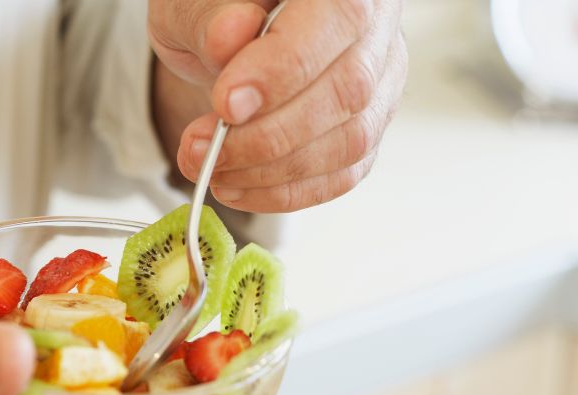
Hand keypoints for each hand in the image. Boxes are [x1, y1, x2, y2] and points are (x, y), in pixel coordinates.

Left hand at [148, 0, 406, 211]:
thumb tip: (230, 37)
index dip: (281, 71)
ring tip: (211, 167)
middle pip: (348, 90)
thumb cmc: (218, 10)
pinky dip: (286, 192)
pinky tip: (238, 186)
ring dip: (272, 171)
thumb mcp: (195, 0)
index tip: (225, 105)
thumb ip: (211, 14)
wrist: (228, 33)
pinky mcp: (366, 127)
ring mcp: (381, 80)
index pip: (337, 20)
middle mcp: (378, 26)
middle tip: (202, 147)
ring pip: (350, 141)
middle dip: (267, 136)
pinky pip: (342, 174)